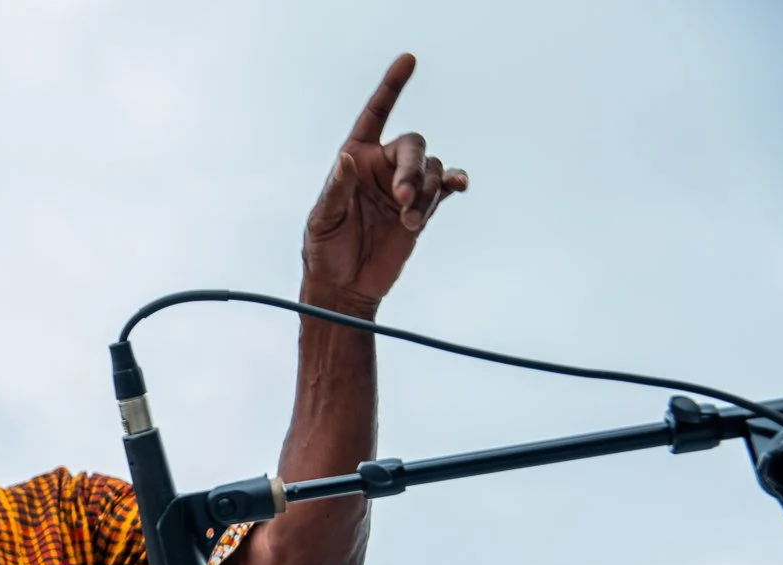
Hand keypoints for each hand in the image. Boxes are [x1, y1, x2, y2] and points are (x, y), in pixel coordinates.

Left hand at [302, 53, 466, 311]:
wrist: (345, 287)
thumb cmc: (325, 251)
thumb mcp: (323, 221)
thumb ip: (337, 189)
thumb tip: (347, 160)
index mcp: (355, 160)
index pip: (375, 115)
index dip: (391, 87)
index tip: (409, 60)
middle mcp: (382, 168)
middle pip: (413, 147)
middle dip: (412, 169)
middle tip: (403, 198)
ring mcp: (405, 188)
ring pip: (432, 169)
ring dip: (426, 192)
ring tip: (410, 221)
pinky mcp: (423, 209)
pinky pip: (446, 186)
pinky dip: (455, 183)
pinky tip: (459, 186)